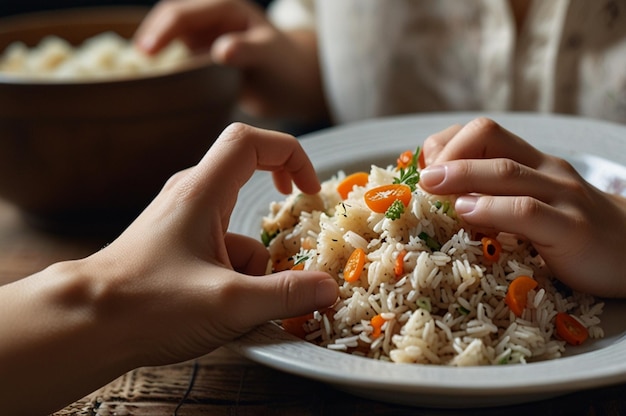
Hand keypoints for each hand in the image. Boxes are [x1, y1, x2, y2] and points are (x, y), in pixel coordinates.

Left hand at [0, 123, 337, 413]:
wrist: (86, 324)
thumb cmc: (148, 305)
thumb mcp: (230, 303)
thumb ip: (286, 295)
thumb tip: (329, 288)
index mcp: (202, 192)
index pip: (251, 141)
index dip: (290, 154)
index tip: (309, 190)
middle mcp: (191, 197)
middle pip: (246, 181)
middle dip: (277, 212)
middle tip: (296, 230)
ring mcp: (182, 223)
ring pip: (236, 228)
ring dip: (257, 260)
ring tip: (254, 301)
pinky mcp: (176, 247)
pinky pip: (220, 250)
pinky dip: (236, 274)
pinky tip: (230, 309)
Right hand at [135, 0, 326, 120]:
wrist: (292, 84)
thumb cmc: (285, 67)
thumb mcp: (270, 57)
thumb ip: (247, 50)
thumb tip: (221, 50)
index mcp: (227, 8)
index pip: (185, 13)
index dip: (163, 30)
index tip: (148, 52)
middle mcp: (211, 16)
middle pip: (170, 17)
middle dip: (152, 35)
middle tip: (137, 63)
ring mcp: (203, 34)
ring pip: (168, 35)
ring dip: (153, 49)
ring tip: (139, 73)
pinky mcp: (200, 53)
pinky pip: (175, 55)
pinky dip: (164, 66)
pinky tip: (154, 82)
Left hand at [418, 117, 625, 296]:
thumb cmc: (570, 230)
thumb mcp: (529, 206)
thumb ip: (493, 198)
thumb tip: (441, 201)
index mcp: (530, 162)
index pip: (484, 132)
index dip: (447, 144)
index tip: (424, 168)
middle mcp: (545, 170)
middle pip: (490, 139)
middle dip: (448, 153)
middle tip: (421, 176)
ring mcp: (561, 195)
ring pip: (506, 171)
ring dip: (462, 175)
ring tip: (432, 187)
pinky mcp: (572, 228)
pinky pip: (527, 212)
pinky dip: (492, 209)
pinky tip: (468, 213)